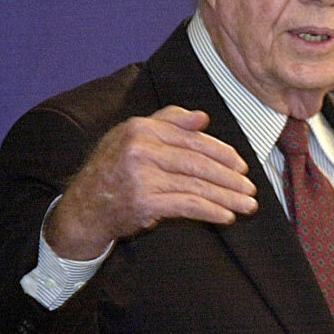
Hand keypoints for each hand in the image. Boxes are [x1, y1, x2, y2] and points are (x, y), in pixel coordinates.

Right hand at [44, 106, 256, 259]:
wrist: (83, 208)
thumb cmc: (114, 169)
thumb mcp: (133, 136)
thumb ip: (169, 122)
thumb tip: (203, 117)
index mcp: (141, 127)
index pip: (192, 139)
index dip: (221, 152)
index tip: (241, 165)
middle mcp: (141, 149)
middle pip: (198, 162)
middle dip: (229, 177)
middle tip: (250, 188)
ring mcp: (142, 176)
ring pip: (196, 185)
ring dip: (227, 196)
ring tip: (247, 204)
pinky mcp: (145, 202)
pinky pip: (187, 205)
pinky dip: (211, 211)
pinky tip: (227, 216)